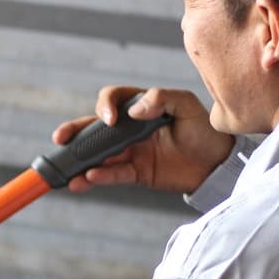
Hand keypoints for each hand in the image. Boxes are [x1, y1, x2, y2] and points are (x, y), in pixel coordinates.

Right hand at [51, 86, 234, 194]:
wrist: (218, 163)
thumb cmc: (205, 130)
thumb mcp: (188, 105)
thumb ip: (162, 98)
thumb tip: (136, 109)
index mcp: (140, 107)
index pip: (113, 100)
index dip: (105, 107)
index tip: (111, 119)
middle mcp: (130, 128)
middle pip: (95, 128)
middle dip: (75, 132)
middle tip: (61, 139)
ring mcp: (131, 151)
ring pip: (99, 155)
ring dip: (81, 162)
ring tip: (69, 173)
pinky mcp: (136, 172)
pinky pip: (113, 174)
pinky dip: (100, 177)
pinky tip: (89, 179)